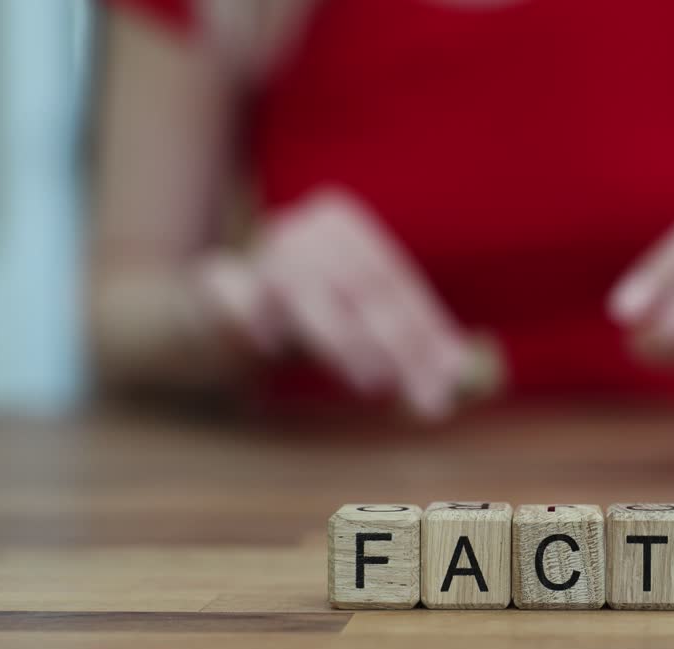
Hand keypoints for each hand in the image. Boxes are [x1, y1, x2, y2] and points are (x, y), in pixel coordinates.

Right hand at [192, 187, 472, 419]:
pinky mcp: (211, 287)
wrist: (209, 320)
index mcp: (346, 226)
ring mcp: (255, 255)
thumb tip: (464, 372)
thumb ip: (411, 346)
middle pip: (361, 287)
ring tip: (371, 381)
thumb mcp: (363, 330)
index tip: (443, 388)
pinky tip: (263, 341)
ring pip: (304, 290)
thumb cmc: (305, 324)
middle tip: (425, 397)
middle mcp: (304, 230)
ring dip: (340, 335)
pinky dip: (245, 314)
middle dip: (398, 346)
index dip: (425, 337)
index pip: (395, 284)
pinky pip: (229, 297)